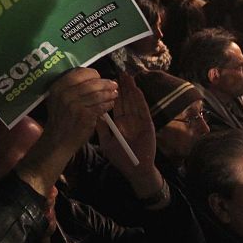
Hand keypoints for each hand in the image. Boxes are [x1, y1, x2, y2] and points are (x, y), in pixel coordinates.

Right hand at [44, 67, 117, 152]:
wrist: (57, 141)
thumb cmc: (61, 118)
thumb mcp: (58, 98)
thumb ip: (72, 87)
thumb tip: (94, 78)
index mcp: (58, 86)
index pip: (79, 72)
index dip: (92, 73)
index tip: (99, 76)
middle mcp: (65, 93)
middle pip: (91, 83)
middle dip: (105, 83)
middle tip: (114, 84)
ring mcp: (74, 105)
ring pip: (98, 94)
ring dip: (109, 93)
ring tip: (114, 93)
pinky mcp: (84, 115)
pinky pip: (100, 106)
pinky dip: (107, 104)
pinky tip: (110, 104)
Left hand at [97, 73, 159, 197]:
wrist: (137, 169)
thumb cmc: (121, 158)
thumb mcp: (107, 143)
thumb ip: (102, 128)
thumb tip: (95, 112)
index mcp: (119, 123)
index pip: (116, 104)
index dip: (113, 92)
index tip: (110, 80)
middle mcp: (129, 119)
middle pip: (126, 99)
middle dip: (123, 86)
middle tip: (121, 72)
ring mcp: (139, 121)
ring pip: (134, 101)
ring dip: (132, 89)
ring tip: (129, 76)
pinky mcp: (147, 124)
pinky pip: (143, 109)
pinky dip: (140, 100)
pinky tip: (137, 90)